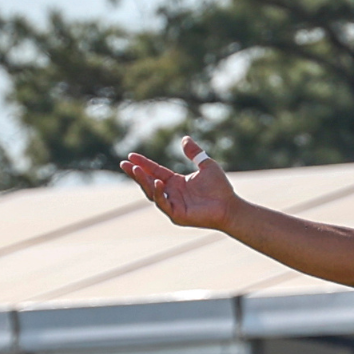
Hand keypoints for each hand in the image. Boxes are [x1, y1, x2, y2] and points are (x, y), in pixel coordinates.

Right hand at [122, 136, 239, 230]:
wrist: (229, 205)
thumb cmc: (220, 188)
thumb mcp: (206, 165)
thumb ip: (195, 153)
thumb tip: (185, 138)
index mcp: (176, 182)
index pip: (155, 171)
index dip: (143, 164)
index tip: (130, 156)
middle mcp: (171, 193)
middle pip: (148, 182)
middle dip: (136, 173)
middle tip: (124, 164)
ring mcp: (172, 205)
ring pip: (152, 193)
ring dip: (143, 181)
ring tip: (136, 170)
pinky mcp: (176, 215)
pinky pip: (163, 203)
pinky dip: (158, 193)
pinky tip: (157, 182)